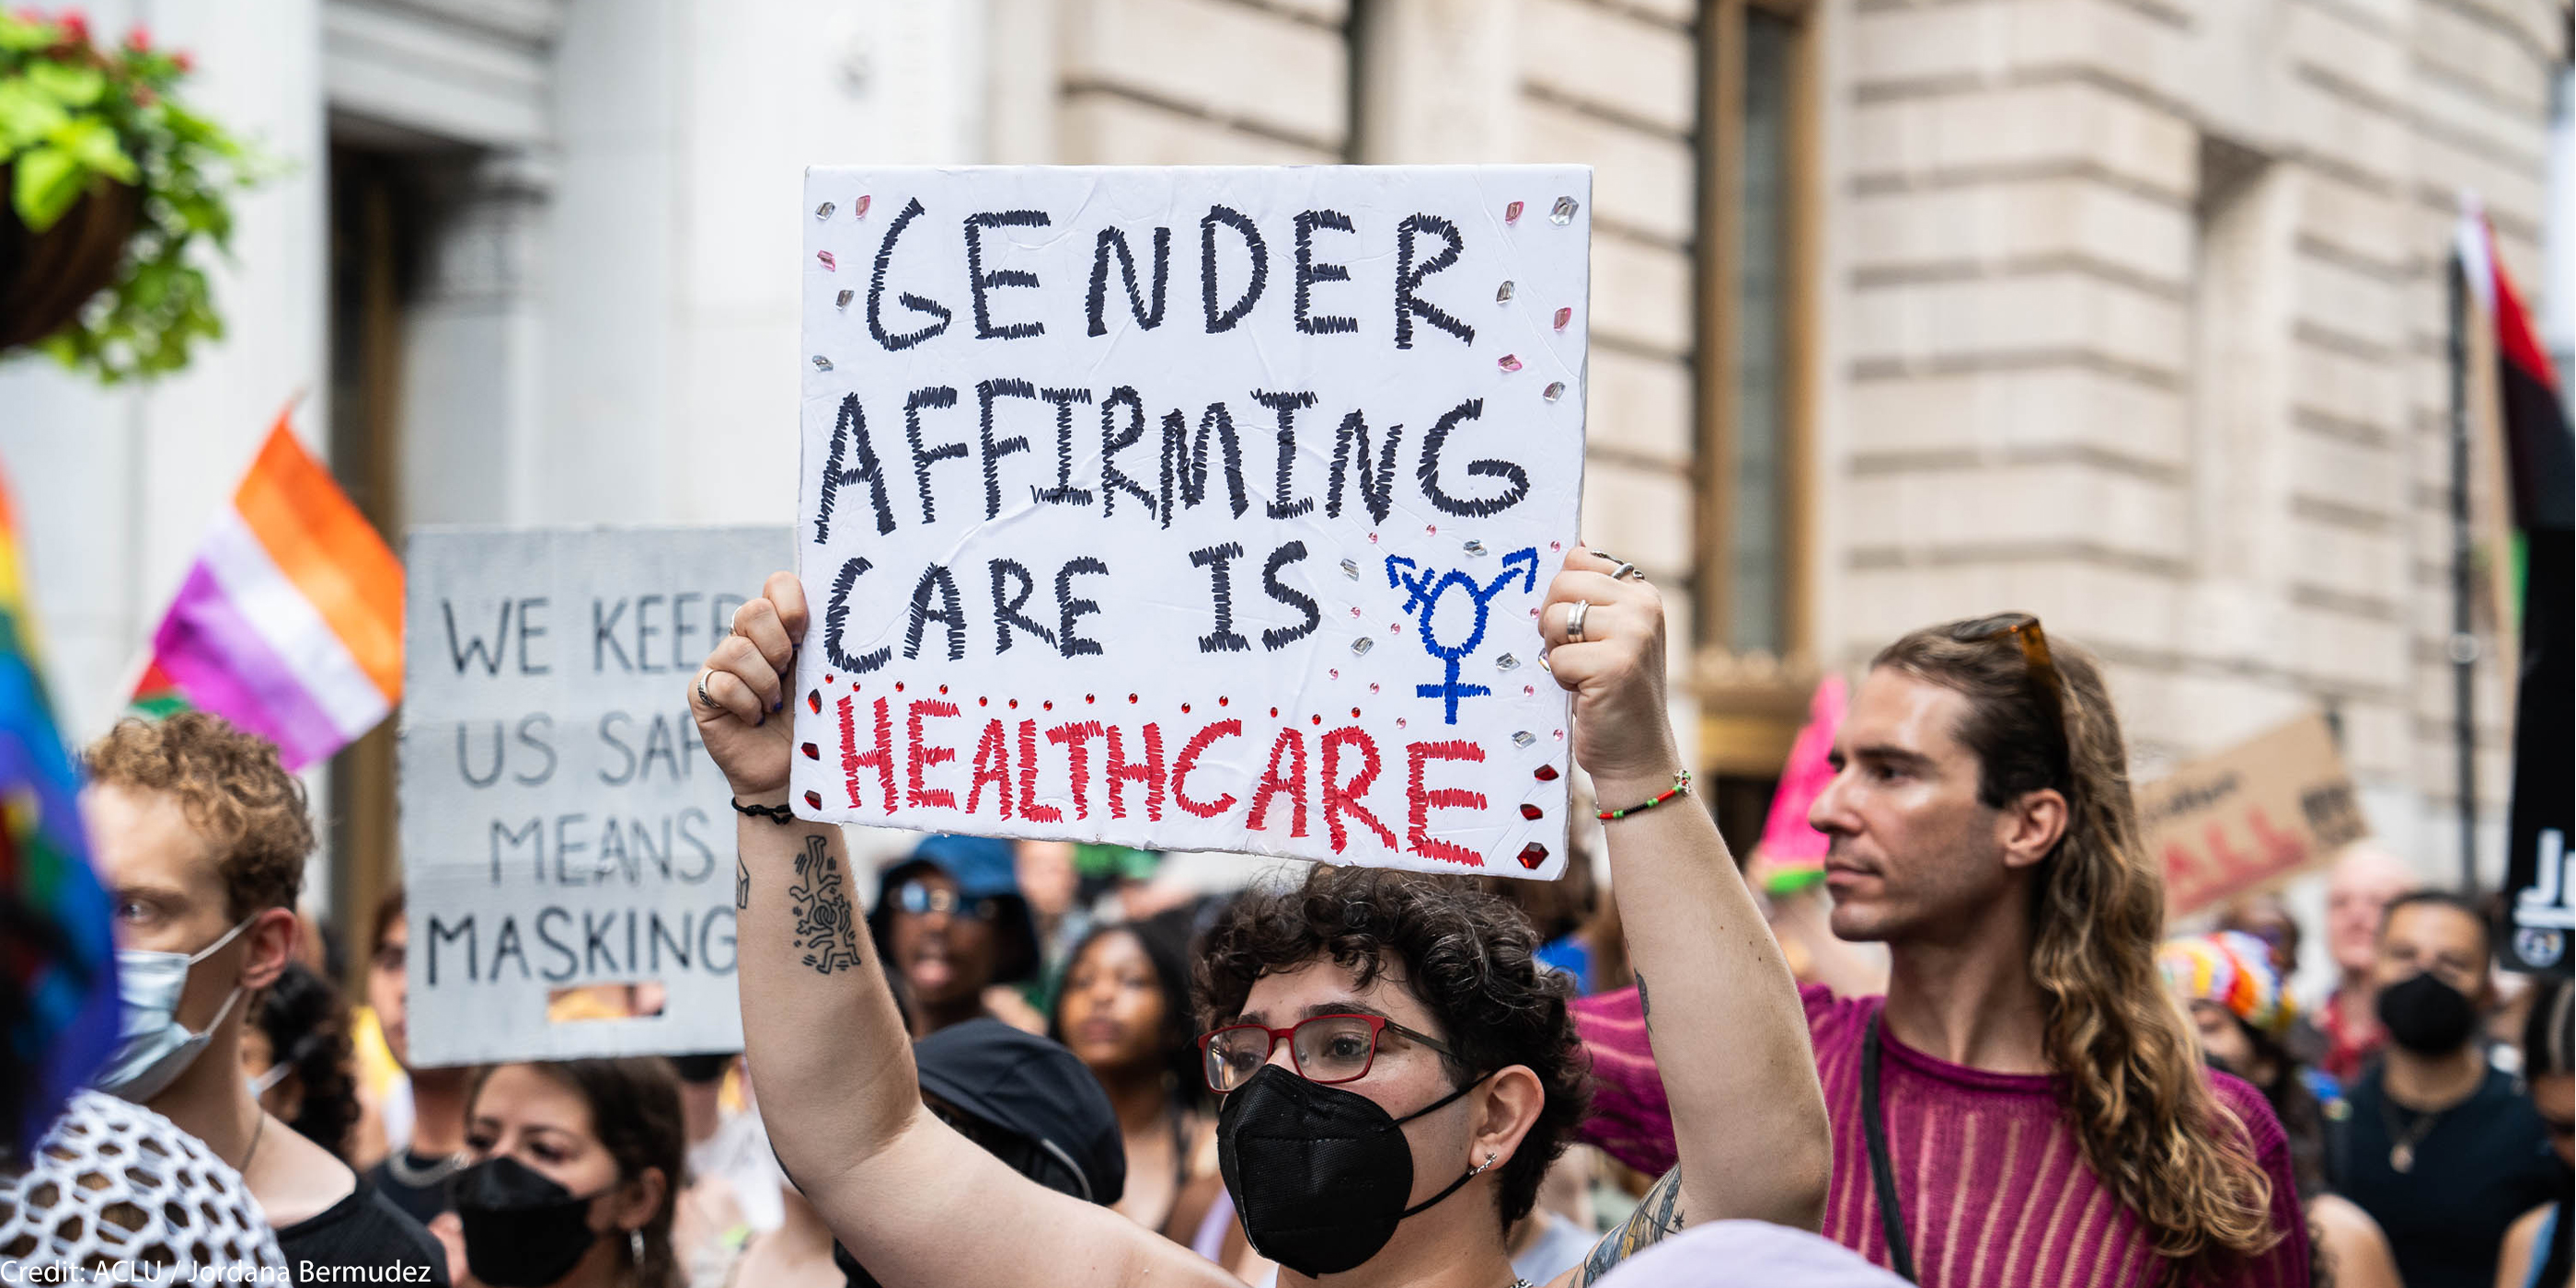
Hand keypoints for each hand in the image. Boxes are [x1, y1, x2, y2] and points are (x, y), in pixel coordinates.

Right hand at [689, 571, 803, 799]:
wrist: (790, 771)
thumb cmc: (811, 721)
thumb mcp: (822, 677)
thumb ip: (823, 644)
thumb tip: (843, 611)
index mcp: (779, 628)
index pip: (778, 584)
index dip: (791, 605)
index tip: (805, 638)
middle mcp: (745, 638)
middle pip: (752, 610)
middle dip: (778, 646)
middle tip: (788, 674)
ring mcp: (719, 664)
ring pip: (738, 650)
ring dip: (765, 683)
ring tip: (775, 705)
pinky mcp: (701, 692)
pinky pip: (723, 684)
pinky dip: (748, 705)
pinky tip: (756, 720)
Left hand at [1540, 546, 1678, 792]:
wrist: (1637, 754)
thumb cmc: (1611, 694)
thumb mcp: (1610, 635)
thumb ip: (1593, 597)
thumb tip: (1571, 546)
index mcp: (1642, 592)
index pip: (1577, 560)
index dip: (1562, 596)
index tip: (1579, 629)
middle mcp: (1644, 606)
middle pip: (1561, 584)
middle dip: (1553, 623)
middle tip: (1576, 656)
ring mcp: (1634, 634)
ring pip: (1554, 619)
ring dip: (1557, 653)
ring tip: (1582, 675)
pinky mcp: (1616, 664)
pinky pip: (1557, 658)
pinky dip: (1561, 680)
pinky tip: (1586, 694)